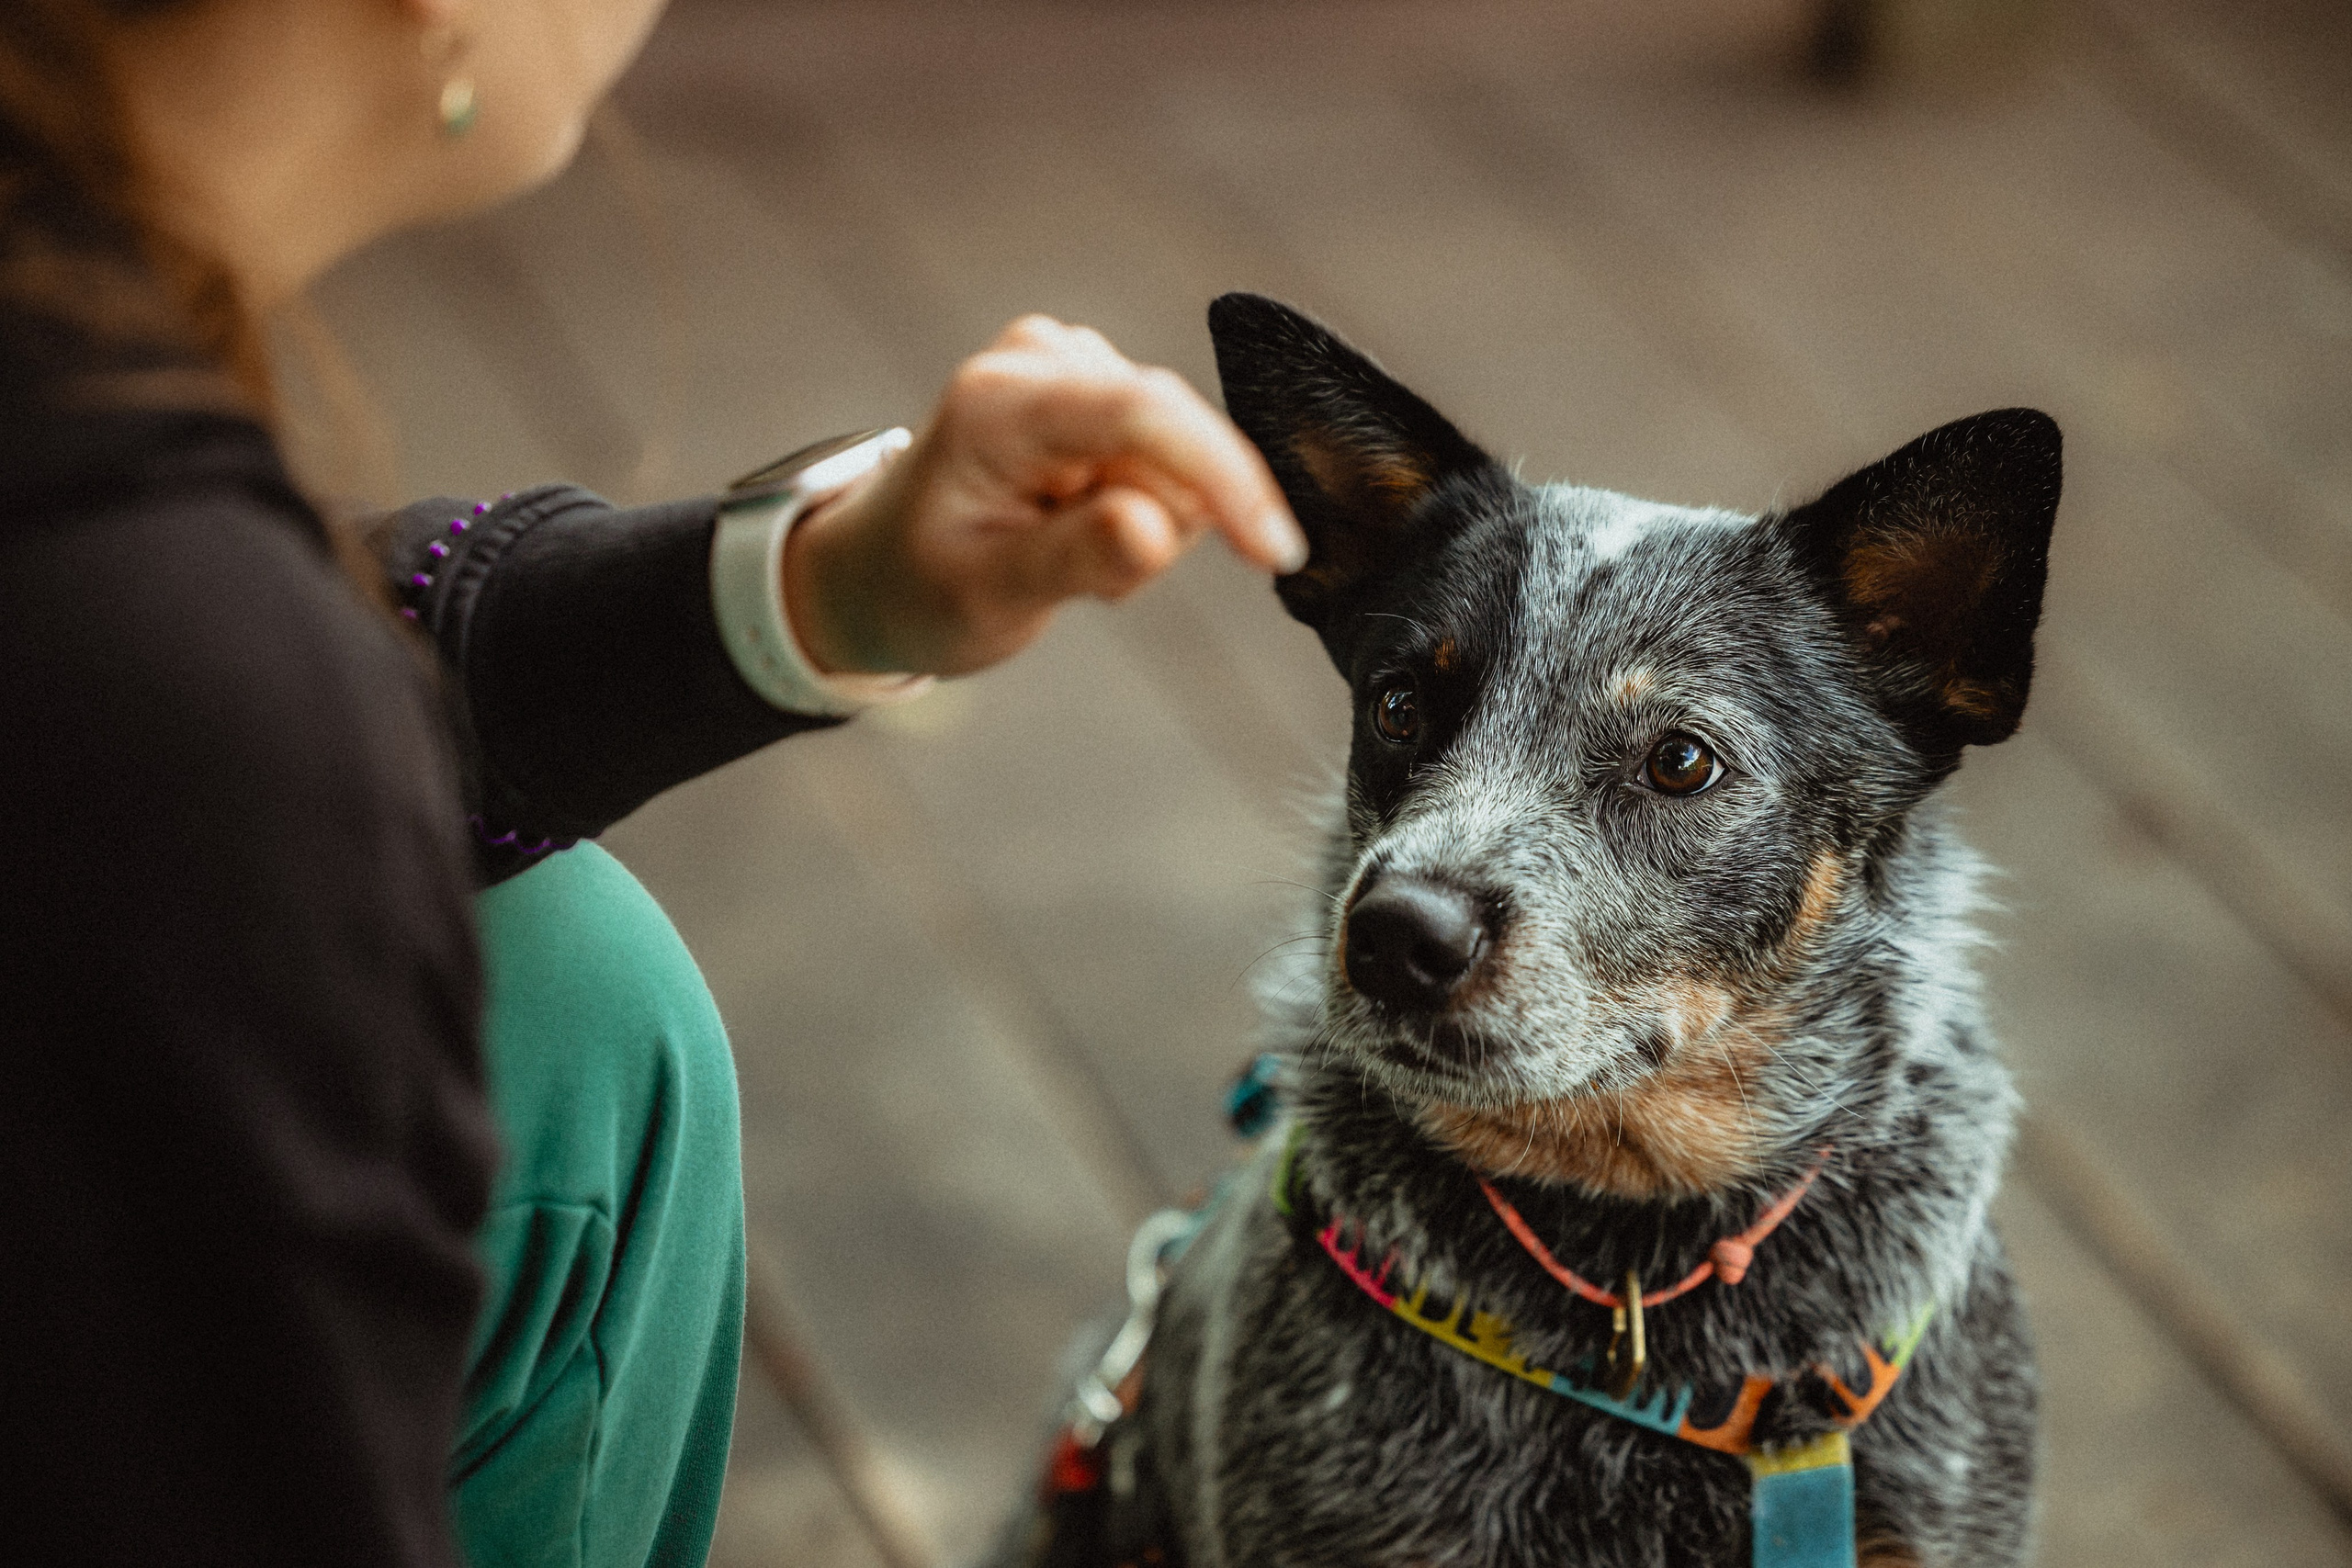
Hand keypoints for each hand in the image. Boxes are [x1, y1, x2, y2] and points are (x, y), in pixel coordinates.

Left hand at [781, 315, 1306, 677]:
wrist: (881, 568)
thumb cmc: (921, 587)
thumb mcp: (987, 597)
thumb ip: (1073, 561)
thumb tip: (1153, 528)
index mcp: (1001, 405)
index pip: (1144, 414)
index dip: (1224, 477)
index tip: (1275, 551)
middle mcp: (1040, 360)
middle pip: (1174, 440)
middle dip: (1154, 524)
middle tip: (1077, 577)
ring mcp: (1071, 365)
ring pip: (1179, 454)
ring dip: (1145, 520)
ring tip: (1066, 550)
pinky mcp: (1096, 384)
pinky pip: (1170, 453)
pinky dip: (1142, 504)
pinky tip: (1080, 524)